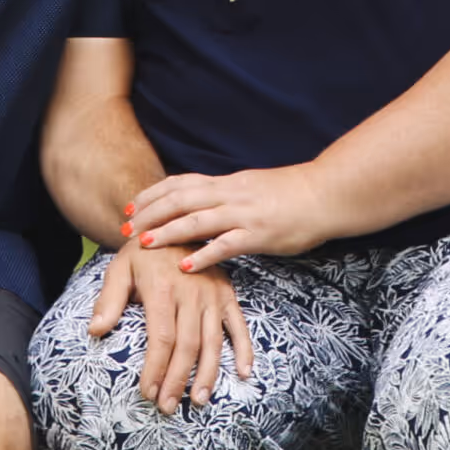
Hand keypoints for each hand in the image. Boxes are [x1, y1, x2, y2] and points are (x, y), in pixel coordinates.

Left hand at [90, 241, 251, 413]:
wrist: (172, 223)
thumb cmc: (142, 253)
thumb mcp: (119, 268)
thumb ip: (108, 300)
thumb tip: (95, 331)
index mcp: (163, 287)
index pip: (161, 338)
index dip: (155, 369)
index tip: (147, 392)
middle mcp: (191, 291)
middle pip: (187, 345)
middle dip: (177, 380)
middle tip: (167, 406)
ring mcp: (213, 293)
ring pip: (212, 341)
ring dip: (207, 374)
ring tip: (198, 401)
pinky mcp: (227, 294)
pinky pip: (239, 325)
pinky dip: (244, 349)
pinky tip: (243, 373)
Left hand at [125, 165, 332, 270]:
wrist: (323, 194)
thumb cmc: (289, 194)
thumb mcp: (250, 187)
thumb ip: (225, 195)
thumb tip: (200, 203)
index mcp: (226, 182)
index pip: (180, 183)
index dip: (153, 194)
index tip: (130, 206)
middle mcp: (230, 194)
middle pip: (180, 198)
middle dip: (150, 213)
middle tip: (126, 228)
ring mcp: (243, 213)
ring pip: (197, 219)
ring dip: (168, 231)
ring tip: (144, 244)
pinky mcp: (259, 234)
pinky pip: (226, 244)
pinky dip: (203, 255)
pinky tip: (185, 267)